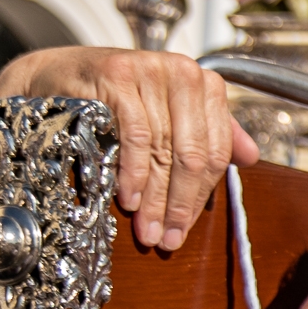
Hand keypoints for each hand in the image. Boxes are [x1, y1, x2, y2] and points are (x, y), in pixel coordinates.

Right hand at [0, 48, 257, 252]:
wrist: (56, 75)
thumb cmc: (114, 100)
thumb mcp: (167, 114)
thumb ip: (210, 132)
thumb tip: (252, 157)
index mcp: (204, 84)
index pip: (215, 152)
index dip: (200, 197)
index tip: (182, 230)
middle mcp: (183, 72)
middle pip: (192, 155)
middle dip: (178, 204)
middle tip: (164, 238)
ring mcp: (151, 70)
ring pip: (164, 150)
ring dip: (153, 198)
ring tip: (145, 230)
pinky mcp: (118, 75)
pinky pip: (135, 137)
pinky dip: (133, 173)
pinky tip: (127, 200)